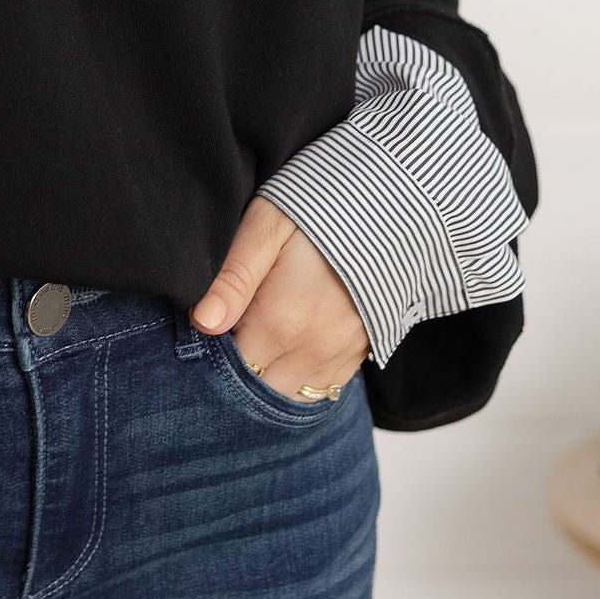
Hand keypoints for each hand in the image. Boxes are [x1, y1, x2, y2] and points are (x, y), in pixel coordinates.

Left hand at [191, 197, 368, 397]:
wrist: (396, 204)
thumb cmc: (323, 208)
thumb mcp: (268, 225)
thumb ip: (234, 277)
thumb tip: (203, 323)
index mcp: (280, 322)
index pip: (231, 369)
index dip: (214, 354)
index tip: (214, 327)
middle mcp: (313, 349)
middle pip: (261, 388)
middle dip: (242, 370)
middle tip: (236, 329)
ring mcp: (342, 354)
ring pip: (293, 394)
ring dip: (273, 376)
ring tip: (264, 336)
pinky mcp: (364, 351)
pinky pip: (325, 386)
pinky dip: (303, 375)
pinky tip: (294, 344)